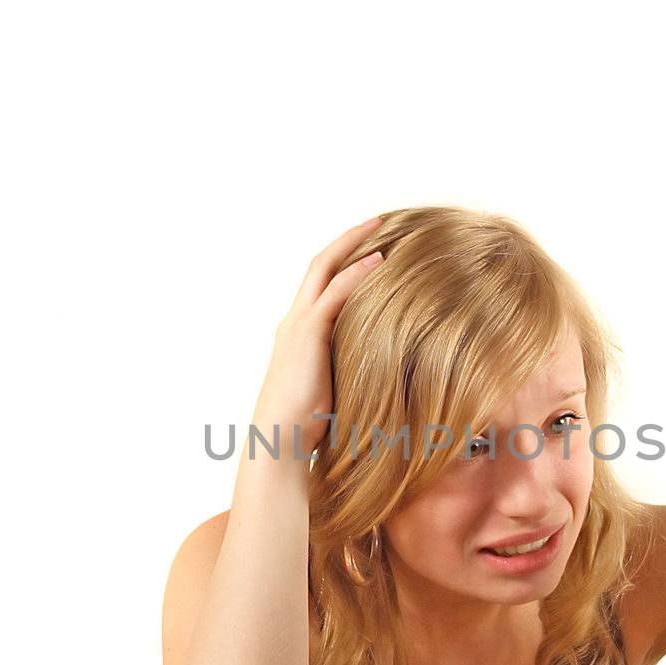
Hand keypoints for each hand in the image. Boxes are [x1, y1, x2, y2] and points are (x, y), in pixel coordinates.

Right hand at [250, 215, 387, 460]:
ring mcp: (298, 325)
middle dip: (348, 240)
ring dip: (354, 245)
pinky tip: (382, 261)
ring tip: (383, 228)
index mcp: (297, 335)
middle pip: (320, 264)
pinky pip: (335, 292)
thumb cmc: (307, 431)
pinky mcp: (307, 333)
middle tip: (379, 221)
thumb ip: (349, 373)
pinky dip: (358, 273)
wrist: (279, 443)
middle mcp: (293, 322)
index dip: (344, 262)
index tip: (371, 249)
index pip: (320, 285)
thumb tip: (385, 378)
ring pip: (325, 269)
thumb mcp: (334, 393)